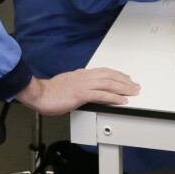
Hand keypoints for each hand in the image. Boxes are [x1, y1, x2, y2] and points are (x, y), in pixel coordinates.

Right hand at [15, 68, 140, 115]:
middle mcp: (85, 77)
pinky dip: (114, 97)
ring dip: (123, 88)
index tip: (126, 78)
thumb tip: (85, 89)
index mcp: (82, 74)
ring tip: (133, 92)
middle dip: (124, 81)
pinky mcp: (81, 94)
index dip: (117, 75)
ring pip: (109, 83)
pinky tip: (122, 100)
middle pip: (110, 76)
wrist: (39, 93)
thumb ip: (78, 84)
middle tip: (135, 85)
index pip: (104, 72)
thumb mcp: (67, 84)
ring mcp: (84, 84)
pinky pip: (102, 95)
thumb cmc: (50, 92)